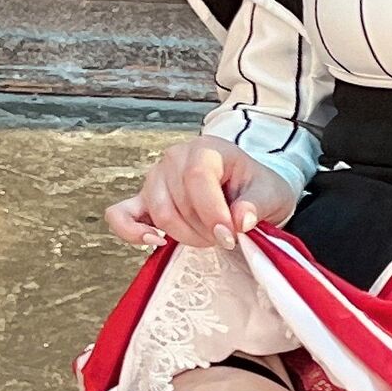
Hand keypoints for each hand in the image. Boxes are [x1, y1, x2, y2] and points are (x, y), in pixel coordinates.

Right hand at [104, 135, 298, 250]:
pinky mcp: (142, 200)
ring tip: (207, 238)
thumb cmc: (256, 188)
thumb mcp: (271, 193)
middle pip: (178, 201)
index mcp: (206, 149)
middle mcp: (175, 158)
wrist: (247, 190)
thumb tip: (240, 220)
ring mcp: (155, 178)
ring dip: (182, 235)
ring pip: (157, 213)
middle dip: (203, 229)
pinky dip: (132, 231)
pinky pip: (120, 215)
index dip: (213, 212)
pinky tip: (155, 241)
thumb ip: (257, 205)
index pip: (198, 178)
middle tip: (225, 238)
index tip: (230, 236)